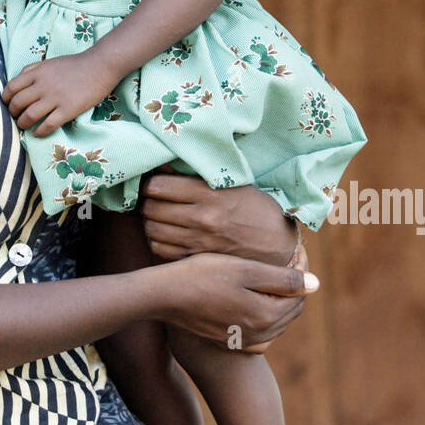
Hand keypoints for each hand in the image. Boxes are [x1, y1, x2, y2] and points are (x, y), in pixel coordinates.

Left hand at [2, 50, 118, 136]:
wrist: (99, 66)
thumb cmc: (74, 64)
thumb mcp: (49, 62)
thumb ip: (32, 70)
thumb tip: (17, 80)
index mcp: (37, 73)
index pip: (11, 87)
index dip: (5, 98)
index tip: (6, 104)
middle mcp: (43, 86)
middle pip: (17, 103)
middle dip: (12, 113)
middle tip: (14, 117)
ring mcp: (55, 98)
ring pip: (29, 116)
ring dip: (22, 124)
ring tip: (24, 126)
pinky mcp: (67, 110)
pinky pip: (47, 125)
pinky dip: (39, 132)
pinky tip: (37, 133)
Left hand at [142, 175, 300, 266]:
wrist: (279, 246)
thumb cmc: (256, 209)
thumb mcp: (233, 184)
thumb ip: (198, 175)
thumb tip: (164, 165)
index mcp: (209, 193)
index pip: (158, 185)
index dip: (149, 182)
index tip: (151, 182)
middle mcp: (202, 218)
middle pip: (151, 207)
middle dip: (145, 201)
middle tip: (148, 198)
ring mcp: (198, 241)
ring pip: (152, 230)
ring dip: (149, 221)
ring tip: (155, 216)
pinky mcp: (197, 259)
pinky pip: (161, 250)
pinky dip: (157, 241)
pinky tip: (164, 234)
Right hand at [153, 252, 317, 349]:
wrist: (164, 295)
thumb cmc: (203, 275)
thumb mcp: (245, 270)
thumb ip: (283, 278)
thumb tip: (316, 283)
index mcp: (267, 316)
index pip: (300, 294)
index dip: (301, 269)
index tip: (293, 249)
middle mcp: (259, 335)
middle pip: (290, 309)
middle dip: (291, 285)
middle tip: (283, 258)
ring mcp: (243, 340)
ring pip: (275, 320)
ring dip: (277, 299)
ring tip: (267, 274)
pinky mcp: (228, 340)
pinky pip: (258, 330)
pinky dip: (262, 315)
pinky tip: (251, 299)